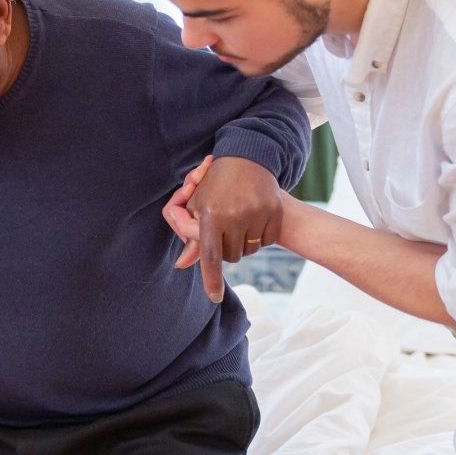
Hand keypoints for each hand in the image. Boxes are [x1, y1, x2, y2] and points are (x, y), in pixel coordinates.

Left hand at [163, 156, 283, 303]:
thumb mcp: (199, 205)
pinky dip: (261, 236)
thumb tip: (181, 264)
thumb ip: (192, 238)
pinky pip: (267, 241)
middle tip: (226, 228)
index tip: (214, 297)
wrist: (247, 157)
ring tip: (240, 220)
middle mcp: (234, 216)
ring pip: (249, 250)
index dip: (212, 279)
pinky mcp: (274, 212)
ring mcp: (257, 214)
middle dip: (226, 249)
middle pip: (230, 256)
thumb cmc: (216, 183)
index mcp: (211, 214)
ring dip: (243, 243)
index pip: (210, 255)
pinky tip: (255, 218)